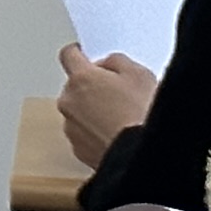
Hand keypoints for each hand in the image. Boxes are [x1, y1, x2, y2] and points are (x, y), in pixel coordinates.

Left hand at [57, 44, 159, 163]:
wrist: (140, 157)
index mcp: (81, 78)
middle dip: (92, 88)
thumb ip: (117, 61)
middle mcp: (69, 102)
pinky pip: (84, 135)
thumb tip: (108, 65)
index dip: (80, 54)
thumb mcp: (140, 75)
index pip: (69, 55)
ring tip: (122, 120)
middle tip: (118, 95)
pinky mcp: (79, 150)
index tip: (87, 56)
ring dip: (93, 113)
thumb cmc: (141, 116)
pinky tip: (117, 136)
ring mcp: (71, 128)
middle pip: (75, 86)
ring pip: (79, 113)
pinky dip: (96, 134)